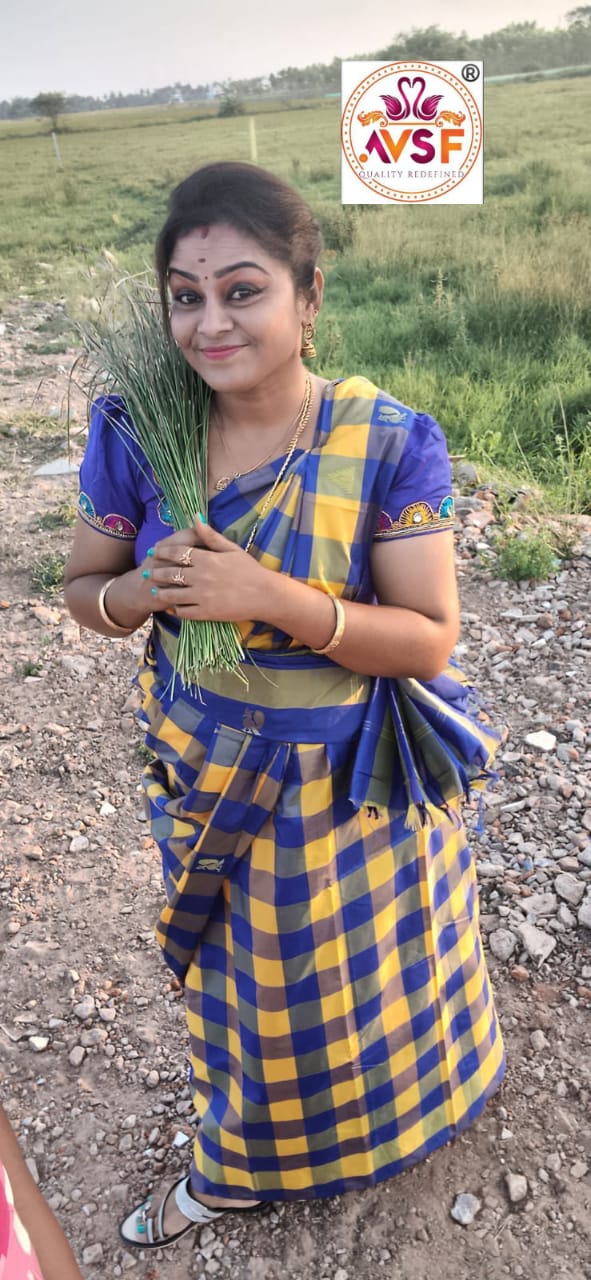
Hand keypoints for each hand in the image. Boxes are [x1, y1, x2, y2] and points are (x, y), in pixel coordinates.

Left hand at [144, 517, 269, 622]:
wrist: (265, 595)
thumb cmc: (250, 570)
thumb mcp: (232, 548)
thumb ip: (211, 535)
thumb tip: (196, 517)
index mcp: (207, 559)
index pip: (177, 552)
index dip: (163, 551)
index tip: (154, 551)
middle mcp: (201, 577)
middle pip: (171, 573)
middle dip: (157, 571)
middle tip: (148, 571)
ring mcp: (202, 596)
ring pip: (173, 594)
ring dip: (161, 591)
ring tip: (154, 590)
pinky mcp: (206, 613)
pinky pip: (184, 611)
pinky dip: (175, 609)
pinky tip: (170, 607)